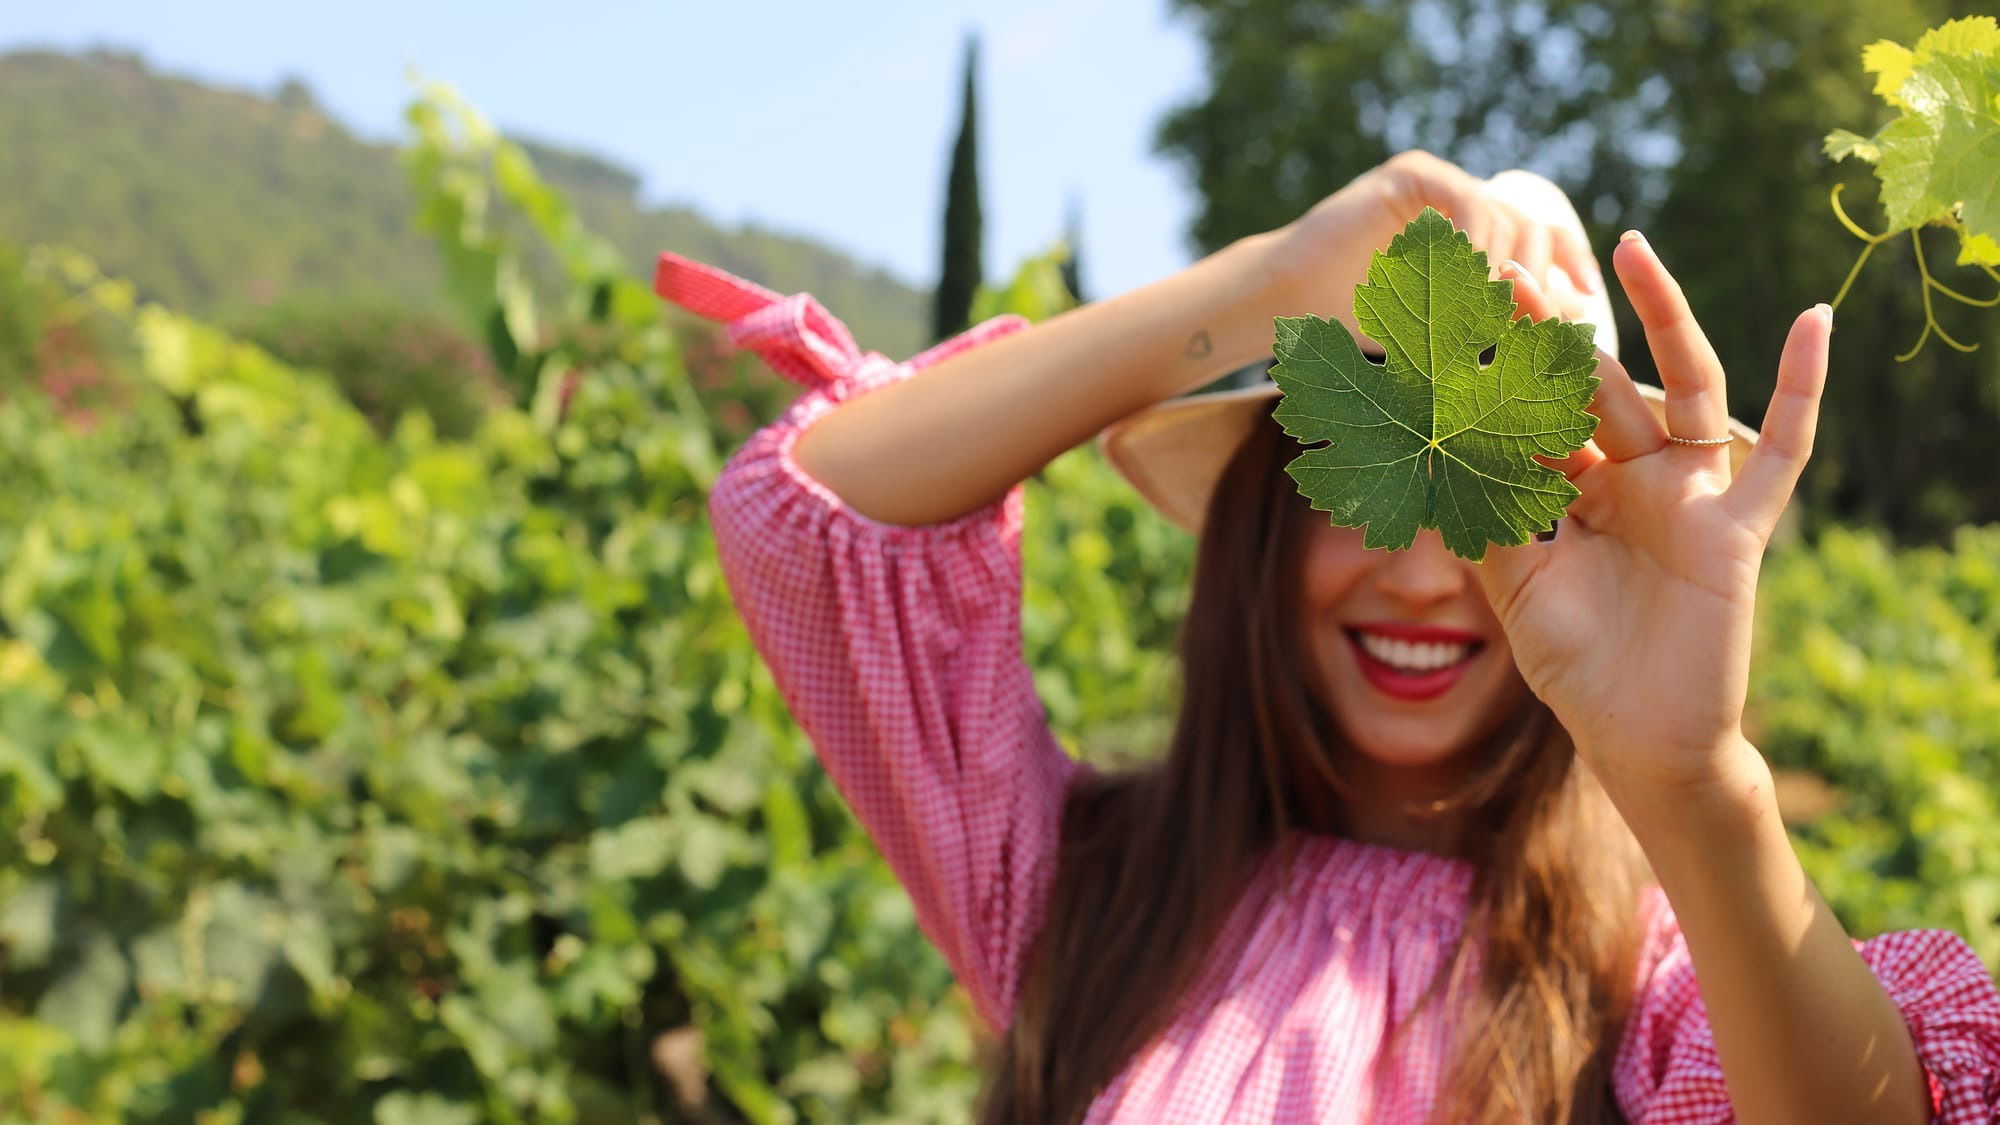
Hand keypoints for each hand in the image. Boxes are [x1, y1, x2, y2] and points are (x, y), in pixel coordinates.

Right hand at [1267, 150, 1604, 324]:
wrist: (1286, 302)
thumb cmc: (1354, 326)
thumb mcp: (1439, 333)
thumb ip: (1496, 327)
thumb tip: (1574, 332)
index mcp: (1473, 231)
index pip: (1543, 239)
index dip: (1571, 269)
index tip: (1587, 308)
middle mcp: (1461, 198)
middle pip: (1534, 227)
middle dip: (1543, 281)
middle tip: (1539, 326)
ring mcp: (1438, 182)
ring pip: (1509, 216)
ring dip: (1509, 272)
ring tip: (1494, 319)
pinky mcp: (1412, 175)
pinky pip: (1471, 202)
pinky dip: (1478, 247)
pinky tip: (1469, 289)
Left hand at [1473, 232, 1831, 802]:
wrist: (1637, 736)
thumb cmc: (1574, 664)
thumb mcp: (1514, 584)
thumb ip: (1488, 515)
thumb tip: (1438, 445)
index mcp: (1580, 490)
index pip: (1544, 413)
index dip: (1508, 370)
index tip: (1463, 316)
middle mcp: (1637, 479)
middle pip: (1599, 385)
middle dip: (1558, 332)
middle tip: (1515, 270)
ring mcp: (1691, 495)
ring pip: (1681, 388)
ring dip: (1662, 317)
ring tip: (1631, 248)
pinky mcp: (1737, 527)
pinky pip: (1783, 452)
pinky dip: (1804, 387)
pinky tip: (1815, 322)